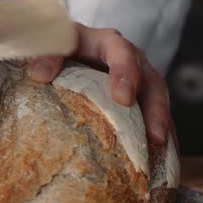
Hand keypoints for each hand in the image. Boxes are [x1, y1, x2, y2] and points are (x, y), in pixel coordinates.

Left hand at [28, 23, 173, 146]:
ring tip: (160, 151)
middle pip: (151, 81)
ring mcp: (138, 82)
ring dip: (161, 126)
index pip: (122, 52)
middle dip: (155, 109)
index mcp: (108, 42)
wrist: (62, 51)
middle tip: (155, 135)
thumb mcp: (50, 44)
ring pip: (157, 102)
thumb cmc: (57, 46)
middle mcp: (130, 60)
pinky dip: (159, 137)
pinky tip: (158, 159)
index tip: (123, 99)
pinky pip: (154, 118)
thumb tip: (40, 76)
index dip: (125, 73)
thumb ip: (45, 54)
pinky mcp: (137, 101)